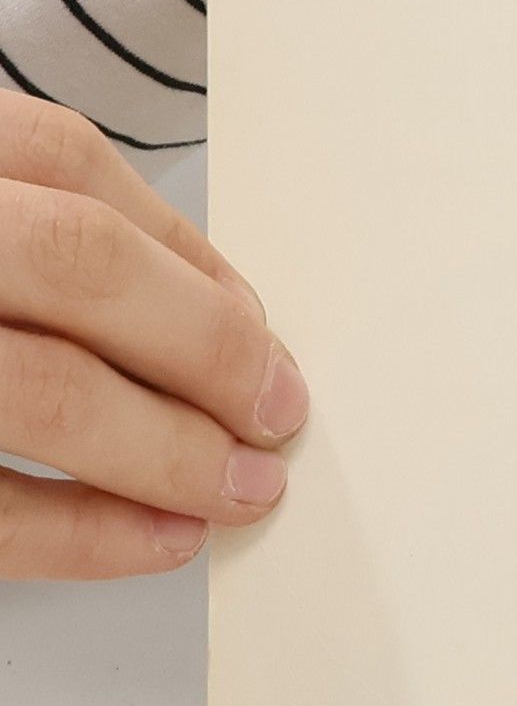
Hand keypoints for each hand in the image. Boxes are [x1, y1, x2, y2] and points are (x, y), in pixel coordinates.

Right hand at [0, 100, 306, 579]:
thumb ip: (50, 234)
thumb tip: (225, 327)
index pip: (69, 168)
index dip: (190, 262)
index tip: (266, 337)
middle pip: (81, 264)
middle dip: (206, 349)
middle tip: (281, 417)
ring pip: (45, 388)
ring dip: (168, 450)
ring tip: (243, 490)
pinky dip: (81, 534)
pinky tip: (159, 538)